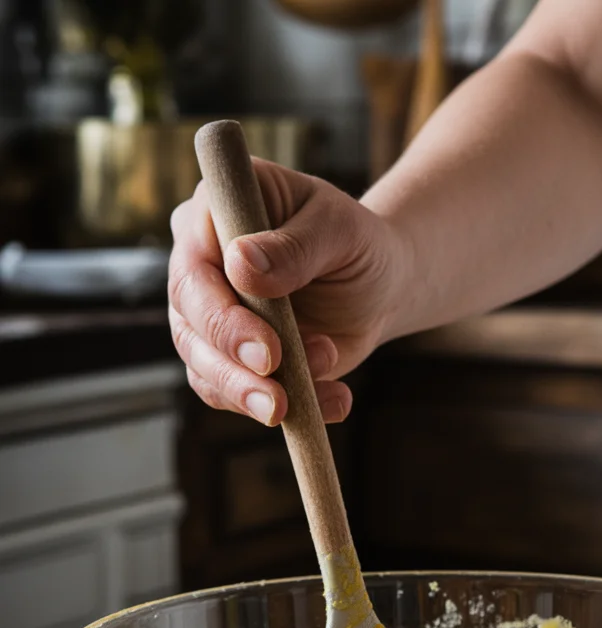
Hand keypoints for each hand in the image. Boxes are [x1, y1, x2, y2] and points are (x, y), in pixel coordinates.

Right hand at [168, 159, 412, 424]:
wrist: (380, 284)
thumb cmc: (356, 242)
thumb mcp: (339, 231)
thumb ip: (295, 249)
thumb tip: (241, 265)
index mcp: (214, 214)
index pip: (193, 269)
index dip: (221, 316)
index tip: (267, 350)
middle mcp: (200, 267)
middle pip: (191, 326)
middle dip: (235, 368)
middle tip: (279, 398)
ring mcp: (210, 318)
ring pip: (205, 370)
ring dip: (254, 396)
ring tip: (312, 400)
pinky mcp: (233, 359)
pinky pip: (239, 396)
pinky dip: (289, 409)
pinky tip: (334, 401)